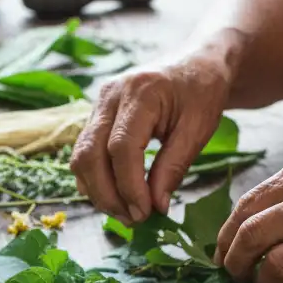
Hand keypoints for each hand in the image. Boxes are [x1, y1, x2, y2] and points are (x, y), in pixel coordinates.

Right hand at [70, 54, 230, 223]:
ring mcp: (98, 104)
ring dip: (98, 191)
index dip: (129, 186)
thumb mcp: (199, 129)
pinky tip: (117, 196)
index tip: (145, 213)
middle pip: (90, 154)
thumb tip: (155, 206)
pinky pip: (84, 153)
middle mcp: (110, 95)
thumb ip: (174, 167)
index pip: (121, 148)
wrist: (196, 63)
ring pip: (81, 157)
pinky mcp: (95, 115)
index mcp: (141, 92)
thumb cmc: (202, 92)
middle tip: (133, 219)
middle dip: (107, 194)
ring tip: (126, 213)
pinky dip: (96, 180)